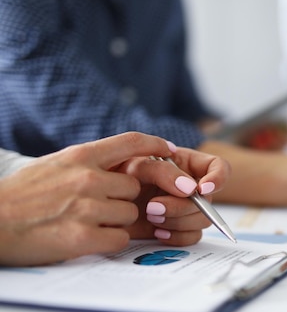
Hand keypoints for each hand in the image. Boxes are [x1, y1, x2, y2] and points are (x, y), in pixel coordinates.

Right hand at [0, 132, 175, 265]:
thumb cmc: (19, 195)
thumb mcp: (54, 164)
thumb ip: (87, 162)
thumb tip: (119, 161)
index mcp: (80, 156)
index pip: (131, 141)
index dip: (156, 145)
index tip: (170, 150)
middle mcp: (87, 177)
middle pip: (133, 186)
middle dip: (123, 199)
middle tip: (100, 206)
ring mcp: (85, 207)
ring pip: (129, 213)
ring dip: (116, 221)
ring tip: (86, 222)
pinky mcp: (82, 237)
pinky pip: (119, 239)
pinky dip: (109, 241)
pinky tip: (87, 238)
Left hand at [118, 147, 229, 245]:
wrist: (100, 201)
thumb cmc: (118, 174)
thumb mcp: (138, 164)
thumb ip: (165, 172)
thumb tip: (193, 190)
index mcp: (189, 165)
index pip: (219, 168)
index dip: (218, 178)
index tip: (202, 189)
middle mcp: (192, 187)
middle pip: (210, 200)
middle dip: (183, 206)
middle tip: (154, 206)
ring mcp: (186, 210)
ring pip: (202, 221)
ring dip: (178, 221)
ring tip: (150, 215)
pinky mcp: (177, 229)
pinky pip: (191, 237)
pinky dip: (176, 236)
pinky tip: (156, 231)